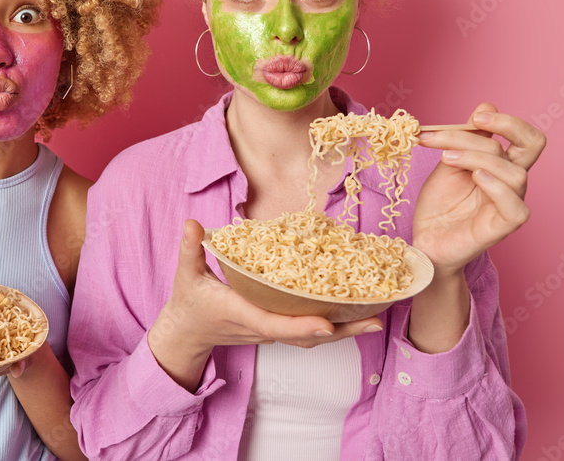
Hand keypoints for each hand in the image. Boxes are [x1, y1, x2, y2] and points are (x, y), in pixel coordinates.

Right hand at [148, 219, 382, 390]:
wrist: (187, 332)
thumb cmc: (189, 301)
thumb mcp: (187, 274)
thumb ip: (191, 249)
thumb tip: (193, 224)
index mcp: (241, 313)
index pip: (275, 324)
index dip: (302, 326)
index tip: (328, 325)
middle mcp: (261, 328)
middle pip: (305, 337)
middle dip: (341, 331)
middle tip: (375, 321)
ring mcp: (271, 332)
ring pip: (311, 338)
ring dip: (344, 331)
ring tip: (376, 318)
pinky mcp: (276, 330)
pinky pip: (307, 333)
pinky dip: (332, 327)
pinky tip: (353, 314)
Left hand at [413, 102, 545, 274]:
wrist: (426, 240)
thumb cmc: (439, 204)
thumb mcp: (448, 162)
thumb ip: (467, 139)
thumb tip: (487, 104)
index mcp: (502, 165)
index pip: (525, 136)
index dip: (507, 121)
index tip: (475, 116)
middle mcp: (511, 182)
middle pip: (532, 145)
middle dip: (504, 125)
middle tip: (472, 122)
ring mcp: (509, 203)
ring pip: (513, 171)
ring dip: (477, 156)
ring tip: (446, 158)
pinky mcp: (503, 227)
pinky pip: (516, 206)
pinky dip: (497, 187)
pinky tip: (475, 178)